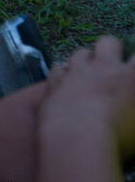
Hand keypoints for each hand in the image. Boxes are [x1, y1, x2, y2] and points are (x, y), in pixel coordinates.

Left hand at [39, 37, 134, 159]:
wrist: (78, 139)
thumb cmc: (120, 137)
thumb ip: (132, 103)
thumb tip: (129, 101)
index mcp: (131, 77)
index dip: (134, 62)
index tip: (132, 70)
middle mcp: (104, 68)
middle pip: (109, 43)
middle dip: (112, 49)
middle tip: (113, 66)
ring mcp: (77, 72)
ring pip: (81, 53)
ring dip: (86, 61)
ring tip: (88, 75)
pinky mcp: (55, 82)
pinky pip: (58, 68)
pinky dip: (62, 74)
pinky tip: (65, 83)